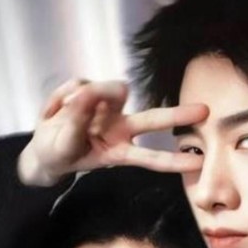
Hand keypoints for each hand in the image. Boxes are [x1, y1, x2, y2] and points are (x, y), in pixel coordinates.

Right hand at [18, 79, 208, 185]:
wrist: (42, 149)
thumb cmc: (60, 152)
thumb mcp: (66, 144)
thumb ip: (80, 116)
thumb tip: (93, 90)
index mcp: (118, 152)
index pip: (151, 158)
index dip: (173, 161)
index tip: (197, 163)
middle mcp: (120, 128)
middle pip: (153, 120)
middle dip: (177, 115)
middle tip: (204, 110)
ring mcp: (108, 110)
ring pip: (112, 90)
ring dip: (88, 95)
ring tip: (62, 111)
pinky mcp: (93, 93)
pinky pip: (81, 85)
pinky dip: (64, 95)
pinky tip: (57, 107)